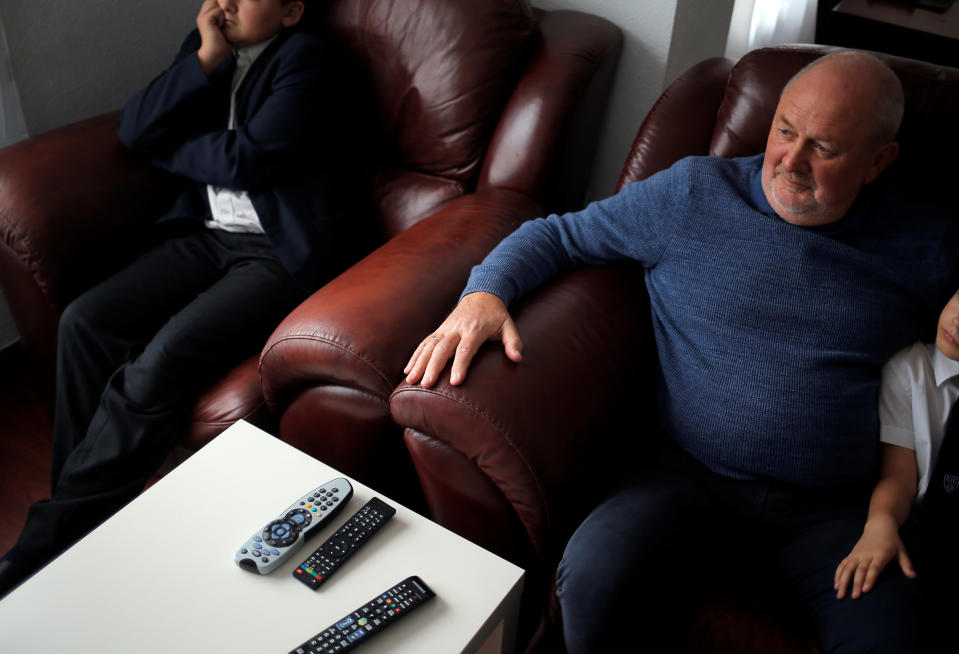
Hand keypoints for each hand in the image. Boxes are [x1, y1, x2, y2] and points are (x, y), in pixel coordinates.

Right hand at [196, 0, 231, 76]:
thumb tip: (231, 11)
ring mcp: (202, 16)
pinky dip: (222, 19)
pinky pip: (219, 11)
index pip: (215, 2)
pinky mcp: (205, 19)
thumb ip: (225, 18)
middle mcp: (202, 14)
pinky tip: (219, 29)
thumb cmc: (221, 45)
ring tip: (220, 28)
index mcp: (205, 16)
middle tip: (222, 25)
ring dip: (223, 16)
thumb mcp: (224, 28)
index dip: (222, 7)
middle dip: (223, 10)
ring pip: (218, 5)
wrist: (215, 55)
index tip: (224, 20)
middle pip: (216, 1)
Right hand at [404, 292, 522, 387]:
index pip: (465, 349)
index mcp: (474, 329)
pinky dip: (415, 356)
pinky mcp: (439, 330)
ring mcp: (445, 329)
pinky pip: (424, 343)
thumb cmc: (496, 314)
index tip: (455, 382)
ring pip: (429, 346)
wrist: (482, 293)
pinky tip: (407, 370)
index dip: (460, 365)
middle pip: (442, 349)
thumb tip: (518, 358)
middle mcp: (456, 328)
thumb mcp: (508, 325)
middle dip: (433, 367)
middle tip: (427, 385)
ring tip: (411, 380)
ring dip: (419, 363)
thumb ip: (513, 342)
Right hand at [834, 515, 915, 598]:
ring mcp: (857, 554)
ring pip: (848, 568)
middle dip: (855, 584)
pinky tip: (836, 584)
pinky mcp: (851, 554)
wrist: (879, 526)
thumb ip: (906, 565)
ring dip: (843, 581)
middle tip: (854, 597)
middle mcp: (866, 554)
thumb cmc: (892, 541)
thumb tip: (914, 576)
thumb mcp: (902, 551)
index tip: (865, 590)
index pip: (874, 568)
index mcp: (880, 554)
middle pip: (860, 570)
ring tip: (840, 594)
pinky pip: (843, 564)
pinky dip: (838, 574)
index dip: (870, 579)